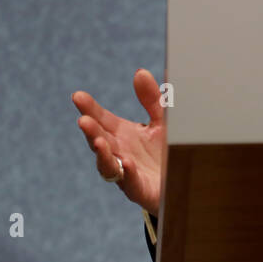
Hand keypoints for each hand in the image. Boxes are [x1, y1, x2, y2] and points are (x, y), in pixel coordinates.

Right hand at [72, 69, 164, 215]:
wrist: (185, 180)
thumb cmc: (167, 150)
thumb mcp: (162, 120)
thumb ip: (152, 99)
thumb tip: (140, 72)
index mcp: (123, 134)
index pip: (102, 119)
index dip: (90, 108)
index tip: (78, 96)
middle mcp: (120, 152)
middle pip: (100, 140)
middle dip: (91, 131)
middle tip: (83, 120)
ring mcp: (127, 172)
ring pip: (108, 165)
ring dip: (102, 154)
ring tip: (98, 142)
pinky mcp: (140, 189)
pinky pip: (131, 183)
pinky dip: (127, 173)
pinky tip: (127, 163)